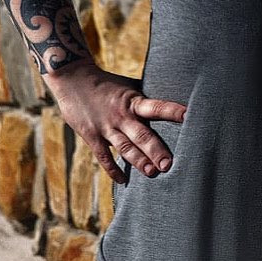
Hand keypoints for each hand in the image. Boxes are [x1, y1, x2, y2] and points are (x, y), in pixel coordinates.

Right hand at [46, 60, 186, 183]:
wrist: (73, 79)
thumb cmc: (107, 83)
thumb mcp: (129, 86)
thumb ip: (145, 99)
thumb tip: (171, 101)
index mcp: (133, 101)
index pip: (156, 106)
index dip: (172, 111)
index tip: (188, 116)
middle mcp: (121, 116)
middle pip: (141, 135)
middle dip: (156, 150)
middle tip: (169, 164)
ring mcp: (106, 128)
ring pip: (125, 148)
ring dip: (139, 161)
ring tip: (152, 173)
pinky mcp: (92, 137)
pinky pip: (104, 157)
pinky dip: (113, 169)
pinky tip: (123, 180)